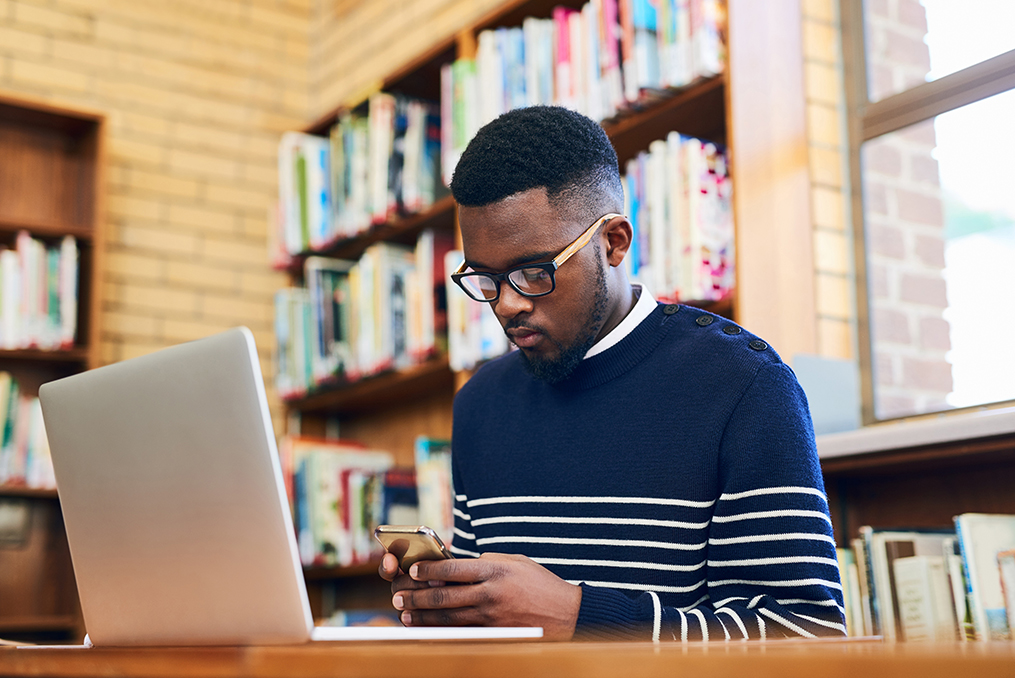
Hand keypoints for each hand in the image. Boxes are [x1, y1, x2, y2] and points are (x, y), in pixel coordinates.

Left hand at [390, 552, 581, 640]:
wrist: (566, 613)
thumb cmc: (539, 583)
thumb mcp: (515, 562)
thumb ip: (486, 562)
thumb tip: (456, 565)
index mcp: (495, 570)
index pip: (453, 568)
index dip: (429, 570)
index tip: (412, 569)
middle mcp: (491, 593)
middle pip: (445, 595)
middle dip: (417, 597)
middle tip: (398, 597)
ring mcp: (492, 616)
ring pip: (449, 617)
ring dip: (424, 616)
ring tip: (406, 614)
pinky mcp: (494, 632)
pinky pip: (462, 630)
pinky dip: (442, 629)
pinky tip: (427, 629)